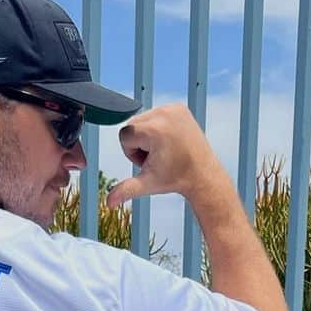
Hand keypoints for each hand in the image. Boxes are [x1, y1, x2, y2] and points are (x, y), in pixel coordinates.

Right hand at [107, 103, 227, 207]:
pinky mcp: (179, 107)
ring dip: (148, 136)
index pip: (124, 136)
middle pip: (132, 126)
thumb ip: (125, 190)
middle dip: (140, 144)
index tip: (150, 162)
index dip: (133, 153)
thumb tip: (108, 203)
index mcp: (154, 131)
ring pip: (143, 119)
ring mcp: (173, 108)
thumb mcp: (147, 184)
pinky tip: (170, 141)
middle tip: (159, 157)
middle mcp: (163, 114)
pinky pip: (156, 114)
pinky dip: (158, 127)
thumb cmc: (175, 179)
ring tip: (165, 150)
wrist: (202, 174)